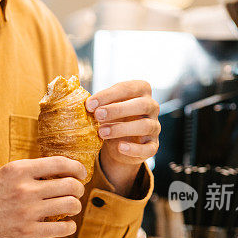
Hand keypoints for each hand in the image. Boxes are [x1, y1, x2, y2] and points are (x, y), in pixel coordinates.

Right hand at [0, 157, 85, 237]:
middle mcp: (25, 188)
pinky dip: (69, 226)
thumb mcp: (0, 176)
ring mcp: (28, 211)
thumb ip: (25, 174)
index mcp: (18, 170)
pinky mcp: (28, 232)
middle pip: (71, 184)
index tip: (81, 173)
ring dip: (75, 207)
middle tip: (76, 193)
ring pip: (71, 205)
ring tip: (70, 209)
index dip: (77, 167)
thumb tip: (52, 173)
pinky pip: (62, 228)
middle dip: (78, 189)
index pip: (60, 163)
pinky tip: (65, 225)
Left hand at [85, 80, 159, 194]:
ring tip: (102, 132)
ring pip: (146, 125)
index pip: (128, 88)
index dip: (108, 95)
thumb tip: (81, 102)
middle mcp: (152, 107)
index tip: (89, 104)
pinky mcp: (153, 146)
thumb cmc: (111, 118)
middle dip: (118, 109)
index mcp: (141, 91)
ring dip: (122, 128)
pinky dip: (134, 149)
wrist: (119, 144)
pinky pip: (148, 148)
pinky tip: (119, 147)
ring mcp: (155, 127)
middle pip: (142, 104)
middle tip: (97, 115)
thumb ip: (96, 103)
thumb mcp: (104, 107)